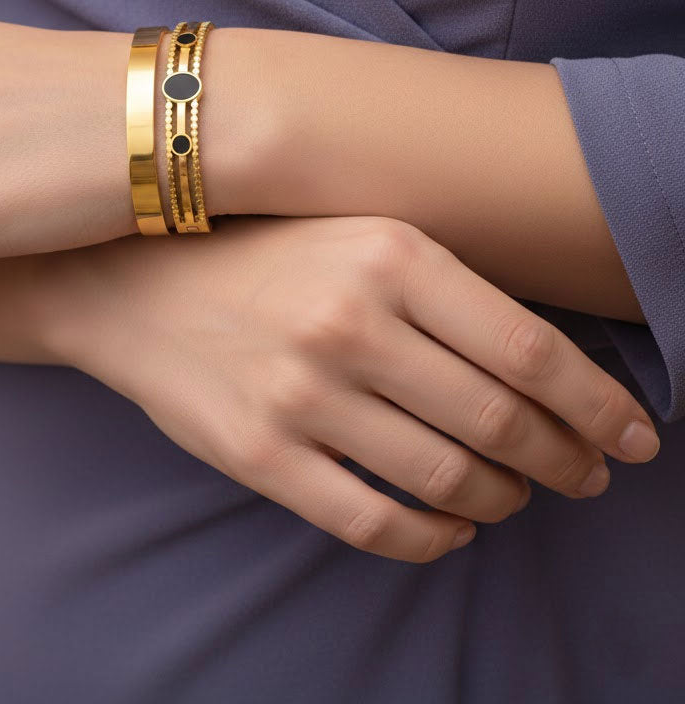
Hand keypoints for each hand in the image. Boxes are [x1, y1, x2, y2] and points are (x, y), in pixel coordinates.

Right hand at [59, 214, 659, 563]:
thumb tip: (552, 371)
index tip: (635, 438)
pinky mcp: (260, 455)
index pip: (532, 352)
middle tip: (585, 474)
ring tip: (515, 495)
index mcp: (389, 254)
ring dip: (504, 499)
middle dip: (566, 461)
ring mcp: (299, 394)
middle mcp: (348, 321)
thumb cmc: (261, 255)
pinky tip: (451, 527)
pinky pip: (374, 522)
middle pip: (500, 422)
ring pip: (447, 479)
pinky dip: (433, 537)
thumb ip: (446, 287)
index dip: (601, 408)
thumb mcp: (356, 233)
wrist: (135, 285)